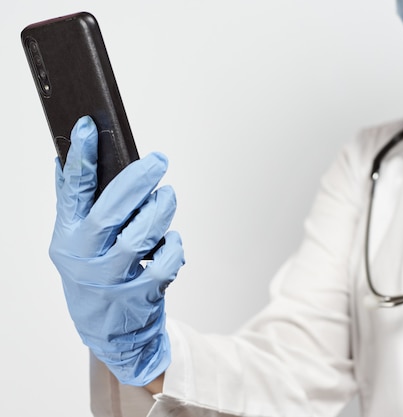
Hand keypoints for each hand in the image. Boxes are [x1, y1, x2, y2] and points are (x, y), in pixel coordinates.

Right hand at [49, 116, 184, 385]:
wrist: (107, 332)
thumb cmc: (93, 276)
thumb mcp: (75, 243)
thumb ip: (74, 205)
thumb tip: (66, 158)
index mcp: (68, 236)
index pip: (71, 192)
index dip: (80, 158)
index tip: (87, 128)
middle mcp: (85, 258)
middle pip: (111, 212)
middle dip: (138, 181)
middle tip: (159, 160)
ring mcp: (112, 279)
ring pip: (141, 236)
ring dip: (161, 210)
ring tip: (168, 196)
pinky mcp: (139, 296)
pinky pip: (165, 264)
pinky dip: (174, 247)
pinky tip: (172, 240)